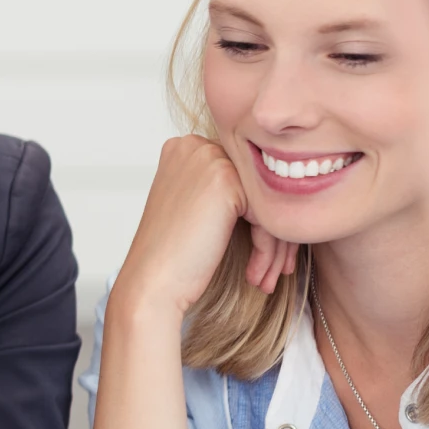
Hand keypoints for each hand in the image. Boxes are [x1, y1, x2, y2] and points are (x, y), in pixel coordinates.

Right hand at [116, 135, 296, 318]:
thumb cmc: (170, 255)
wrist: (151, 282)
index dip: (258, 216)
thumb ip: (220, 187)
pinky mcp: (225, 180)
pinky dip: (268, 249)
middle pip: (258, 188)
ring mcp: (209, 159)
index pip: (244, 177)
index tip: (268, 253)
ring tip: (268, 276)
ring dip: (275, 247)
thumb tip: (270, 189)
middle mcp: (195, 146)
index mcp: (185, 149)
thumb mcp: (192, 206)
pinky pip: (267, 215)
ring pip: (268, 203)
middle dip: (273, 234)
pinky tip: (258, 274)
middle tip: (276, 269)